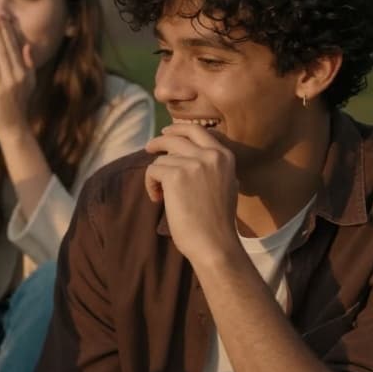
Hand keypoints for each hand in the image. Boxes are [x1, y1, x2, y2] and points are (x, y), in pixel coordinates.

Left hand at [0, 13, 36, 141]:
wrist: (12, 127)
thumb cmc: (16, 106)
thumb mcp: (27, 84)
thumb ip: (27, 65)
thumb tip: (27, 46)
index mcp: (25, 72)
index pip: (17, 47)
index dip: (10, 31)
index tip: (5, 17)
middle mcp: (20, 74)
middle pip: (10, 46)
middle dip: (3, 28)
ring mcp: (10, 80)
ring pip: (2, 52)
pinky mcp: (0, 87)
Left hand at [145, 124, 239, 263]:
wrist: (214, 242)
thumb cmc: (216, 220)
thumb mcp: (225, 184)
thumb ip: (212, 166)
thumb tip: (189, 153)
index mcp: (224, 156)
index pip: (198, 130)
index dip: (178, 129)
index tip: (165, 133)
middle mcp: (211, 155)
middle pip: (175, 138)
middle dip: (158, 141)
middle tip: (148, 148)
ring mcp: (193, 163)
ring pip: (161, 159)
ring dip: (157, 177)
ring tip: (162, 196)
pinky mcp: (175, 174)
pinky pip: (152, 171)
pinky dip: (150, 185)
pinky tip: (158, 199)